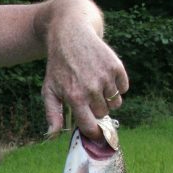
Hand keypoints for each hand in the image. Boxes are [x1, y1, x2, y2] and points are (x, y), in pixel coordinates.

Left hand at [41, 10, 128, 139]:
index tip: (93, 131)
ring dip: (107, 98)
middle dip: (96, 109)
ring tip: (94, 84)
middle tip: (87, 95)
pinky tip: (104, 76)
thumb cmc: (58, 67)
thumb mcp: (49, 90)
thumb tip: (53, 136)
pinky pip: (124, 88)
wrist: (71, 36)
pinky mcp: (116, 67)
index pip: (91, 126)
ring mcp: (106, 77)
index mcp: (75, 98)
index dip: (93, 132)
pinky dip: (117, 86)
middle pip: (103, 114)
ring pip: (115, 103)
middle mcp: (92, 89)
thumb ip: (52, 115)